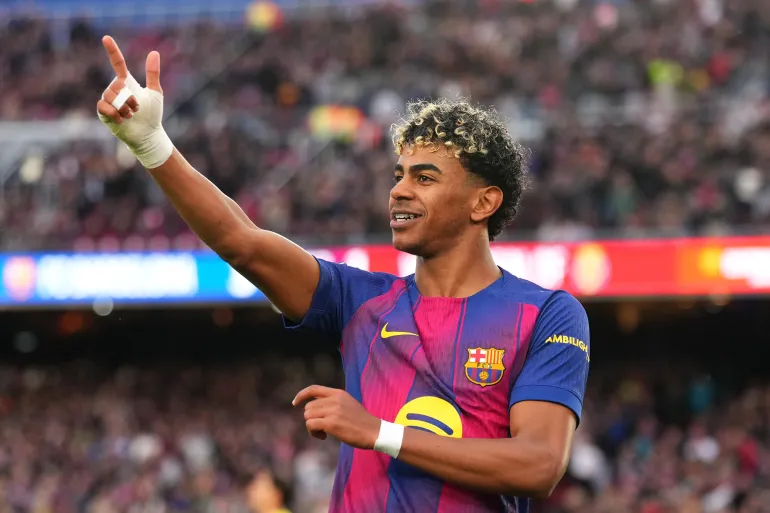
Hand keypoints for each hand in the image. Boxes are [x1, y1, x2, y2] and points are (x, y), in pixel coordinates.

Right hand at [96, 35, 172, 169]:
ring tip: (131, 115)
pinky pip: (104, 106)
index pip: (118, 63)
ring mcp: (108, 100)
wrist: (148, 134)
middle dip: (129, 98)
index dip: (112, 51)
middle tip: (137, 108)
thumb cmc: (152, 114)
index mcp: (127, 82)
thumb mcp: (155, 93)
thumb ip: (153, 74)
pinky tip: (123, 120)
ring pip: (110, 96)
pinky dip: (115, 113)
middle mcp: (115, 89)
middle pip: (117, 85)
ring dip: (124, 106)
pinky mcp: (103, 112)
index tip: (106, 38)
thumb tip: (154, 52)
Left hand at [293, 385, 381, 449]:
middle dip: (311, 418)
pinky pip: (310, 425)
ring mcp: (333, 411)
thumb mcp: (348, 404)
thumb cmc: (361, 422)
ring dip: (312, 427)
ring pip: (307, 416)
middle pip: (308, 407)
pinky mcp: (331, 423)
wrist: (374, 432)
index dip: (301, 395)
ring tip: (324, 433)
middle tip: (322, 428)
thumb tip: (313, 408)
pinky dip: (313, 433)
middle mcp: (335, 399)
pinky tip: (324, 437)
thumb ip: (333, 402)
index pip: (314, 389)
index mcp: (339, 393)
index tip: (295, 403)